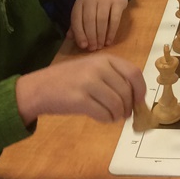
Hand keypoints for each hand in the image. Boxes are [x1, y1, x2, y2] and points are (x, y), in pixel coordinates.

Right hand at [15, 53, 146, 125]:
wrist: (38, 88)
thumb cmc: (68, 79)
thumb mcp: (92, 68)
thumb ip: (113, 77)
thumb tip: (136, 97)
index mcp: (105, 59)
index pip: (134, 73)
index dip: (141, 90)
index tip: (140, 101)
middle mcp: (99, 68)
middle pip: (126, 92)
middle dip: (128, 107)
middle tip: (123, 114)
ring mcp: (88, 83)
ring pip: (117, 104)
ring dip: (118, 115)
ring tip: (112, 116)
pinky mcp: (80, 100)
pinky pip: (104, 114)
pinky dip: (107, 120)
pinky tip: (102, 118)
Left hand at [71, 0, 128, 50]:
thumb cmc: (94, 5)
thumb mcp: (83, 11)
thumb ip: (76, 24)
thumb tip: (70, 37)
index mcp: (80, 3)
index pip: (77, 20)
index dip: (79, 34)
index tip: (83, 46)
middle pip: (89, 20)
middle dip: (91, 37)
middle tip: (93, 48)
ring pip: (102, 20)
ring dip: (101, 35)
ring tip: (101, 46)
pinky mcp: (117, 2)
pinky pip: (114, 19)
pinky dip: (111, 32)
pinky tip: (109, 41)